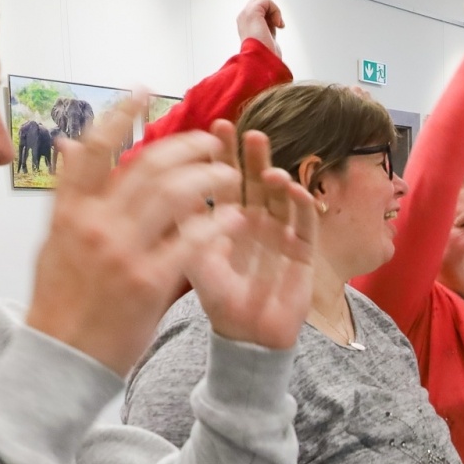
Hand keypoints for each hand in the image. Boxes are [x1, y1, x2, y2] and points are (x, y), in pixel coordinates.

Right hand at [26, 100, 241, 375]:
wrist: (60, 360)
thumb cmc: (61, 304)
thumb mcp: (52, 244)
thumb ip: (70, 198)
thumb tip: (72, 149)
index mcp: (68, 212)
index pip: (93, 149)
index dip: (119, 115)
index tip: (144, 92)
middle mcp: (93, 225)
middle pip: (147, 166)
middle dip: (187, 146)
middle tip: (214, 141)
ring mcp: (121, 252)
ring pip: (174, 194)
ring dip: (210, 178)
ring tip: (232, 174)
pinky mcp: (148, 282)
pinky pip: (192, 242)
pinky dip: (218, 225)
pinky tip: (238, 217)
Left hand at [182, 122, 316, 349]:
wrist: (247, 337)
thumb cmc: (219, 300)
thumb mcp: (192, 258)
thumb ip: (182, 224)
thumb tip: (158, 184)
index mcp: (227, 220)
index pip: (225, 179)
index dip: (223, 153)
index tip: (219, 126)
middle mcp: (256, 221)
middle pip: (256, 180)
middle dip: (254, 156)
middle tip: (251, 133)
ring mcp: (282, 234)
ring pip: (283, 197)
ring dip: (278, 179)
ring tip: (268, 170)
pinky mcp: (304, 252)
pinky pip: (306, 223)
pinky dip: (302, 206)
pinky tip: (294, 191)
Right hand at [237, 0, 284, 57]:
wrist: (261, 63)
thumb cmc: (266, 56)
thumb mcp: (267, 37)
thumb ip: (268, 26)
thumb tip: (276, 20)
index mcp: (245, 23)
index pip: (259, 8)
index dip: (271, 14)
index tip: (277, 27)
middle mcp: (243, 17)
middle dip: (272, 9)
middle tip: (278, 24)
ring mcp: (246, 14)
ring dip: (275, 10)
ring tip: (277, 24)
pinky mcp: (252, 12)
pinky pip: (266, 0)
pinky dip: (276, 10)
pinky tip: (277, 24)